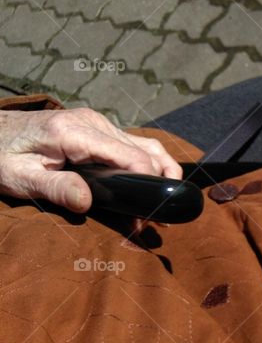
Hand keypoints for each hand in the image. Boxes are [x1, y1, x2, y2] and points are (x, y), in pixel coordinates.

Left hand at [0, 107, 180, 211]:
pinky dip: (149, 165)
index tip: (142, 219)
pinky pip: (134, 145)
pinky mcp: (98, 129)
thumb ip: (55, 188)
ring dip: (162, 173)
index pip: (132, 157)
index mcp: (74, 133)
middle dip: (159, 185)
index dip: (146, 188)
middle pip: (146, 152)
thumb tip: (87, 201)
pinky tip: (152, 185)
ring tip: (163, 203)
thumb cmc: (0, 156)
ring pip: (146, 146)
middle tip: (155, 220)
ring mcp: (98, 123)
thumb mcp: (19, 178)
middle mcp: (93, 123)